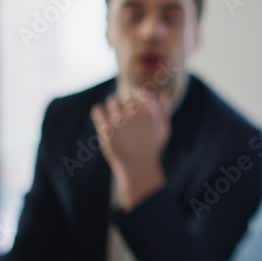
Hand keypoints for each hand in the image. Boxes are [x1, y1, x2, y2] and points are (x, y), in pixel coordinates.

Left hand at [90, 89, 171, 209]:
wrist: (137, 168)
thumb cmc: (152, 149)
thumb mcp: (164, 130)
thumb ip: (164, 111)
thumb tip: (161, 94)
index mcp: (149, 112)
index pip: (139, 92)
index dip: (137, 98)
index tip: (135, 108)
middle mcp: (134, 114)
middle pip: (125, 96)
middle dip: (125, 105)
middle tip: (124, 118)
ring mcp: (119, 121)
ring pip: (111, 100)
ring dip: (112, 107)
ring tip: (115, 120)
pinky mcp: (106, 129)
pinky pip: (97, 110)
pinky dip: (98, 113)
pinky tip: (103, 121)